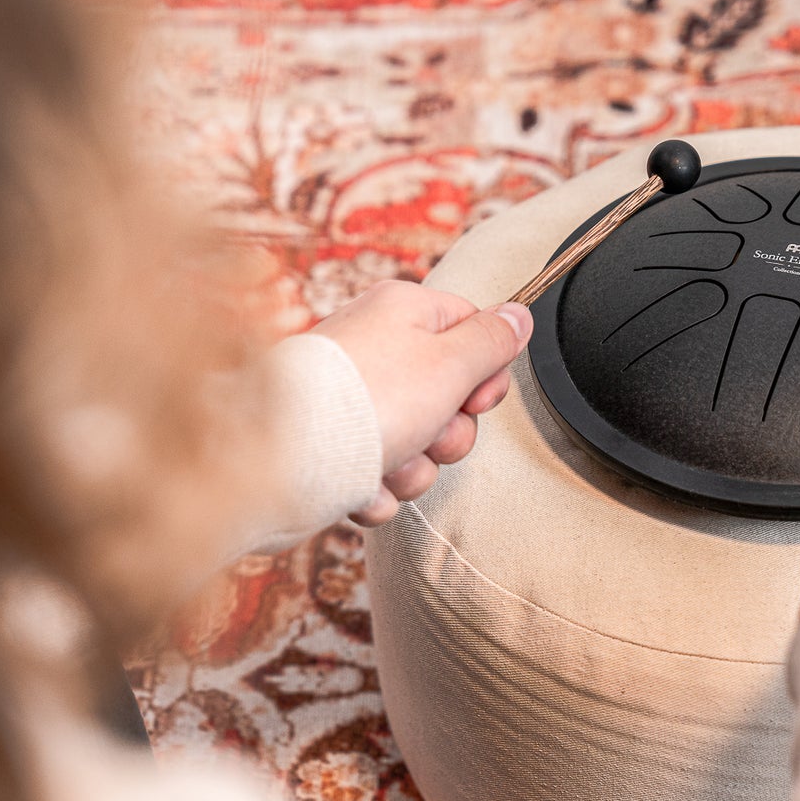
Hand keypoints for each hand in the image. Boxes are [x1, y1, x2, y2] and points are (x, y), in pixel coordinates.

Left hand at [312, 281, 531, 525]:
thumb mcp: (449, 362)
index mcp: (403, 313)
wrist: (281, 458)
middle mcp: (373, 349)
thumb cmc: (365, 402)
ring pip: (414, 443)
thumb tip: (518, 314)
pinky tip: (359, 483)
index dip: (485, 374)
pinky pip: (376, 473)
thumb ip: (491, 340)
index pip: (470, 330)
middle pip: (446, 396)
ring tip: (388, 463)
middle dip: (448, 433)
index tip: (476, 400)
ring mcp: (350, 401)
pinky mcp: (330, 446)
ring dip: (413, 467)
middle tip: (430, 434)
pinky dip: (374, 487)